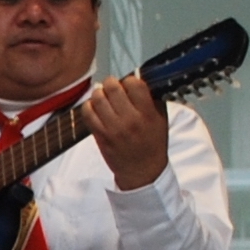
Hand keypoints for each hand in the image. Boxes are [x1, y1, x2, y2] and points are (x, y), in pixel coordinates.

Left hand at [84, 74, 170, 190]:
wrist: (143, 170)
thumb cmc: (153, 144)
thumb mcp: (161, 119)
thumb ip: (152, 99)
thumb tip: (139, 79)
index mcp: (148, 114)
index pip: (134, 84)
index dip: (130, 80)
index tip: (129, 84)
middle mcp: (130, 120)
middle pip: (113, 88)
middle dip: (112, 83)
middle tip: (113, 87)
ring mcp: (113, 128)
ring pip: (98, 98)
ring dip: (99, 93)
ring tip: (104, 96)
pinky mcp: (100, 136)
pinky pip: (87, 113)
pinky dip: (89, 106)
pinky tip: (95, 107)